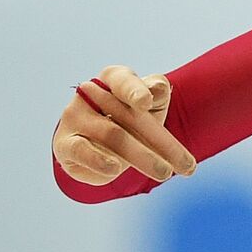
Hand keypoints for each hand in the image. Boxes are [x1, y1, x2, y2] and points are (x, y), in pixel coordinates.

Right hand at [53, 67, 197, 185]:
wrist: (101, 139)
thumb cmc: (133, 114)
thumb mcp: (152, 102)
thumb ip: (157, 92)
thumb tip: (158, 87)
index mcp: (114, 78)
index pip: (123, 81)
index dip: (134, 91)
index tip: (146, 103)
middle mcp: (90, 94)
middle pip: (128, 117)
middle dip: (162, 143)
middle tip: (187, 165)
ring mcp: (75, 118)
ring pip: (113, 136)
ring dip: (142, 157)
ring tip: (165, 173)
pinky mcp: (65, 143)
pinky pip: (81, 151)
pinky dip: (99, 161)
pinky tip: (115, 169)